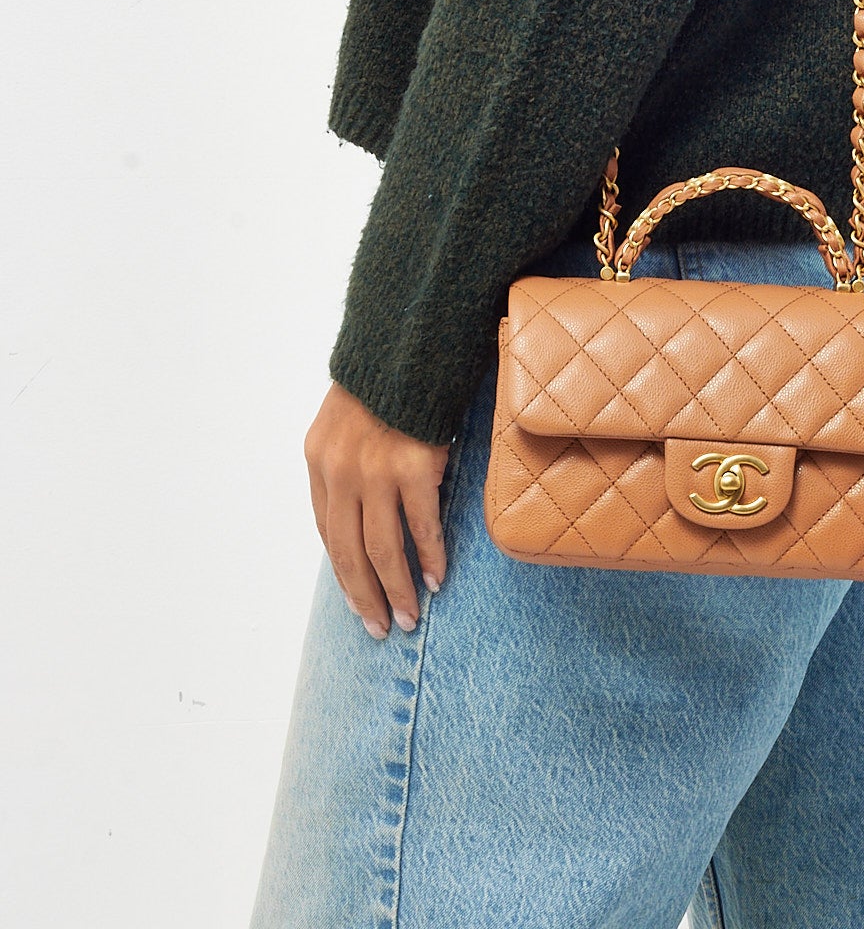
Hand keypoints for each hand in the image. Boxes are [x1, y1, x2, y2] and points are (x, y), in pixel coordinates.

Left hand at [304, 381, 449, 638]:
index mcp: (319, 461)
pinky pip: (421, 525)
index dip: (344, 572)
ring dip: (396, 589)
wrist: (409, 343)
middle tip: (380, 628)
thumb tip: (361, 511)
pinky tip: (436, 578)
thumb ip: (346, 463)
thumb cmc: (385, 382)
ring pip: (382, 549)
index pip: (327, 533)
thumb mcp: (345, 420)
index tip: (360, 599)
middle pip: (348, 553)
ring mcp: (376, 471)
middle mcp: (341, 472)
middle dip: (364, 596)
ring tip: (408, 617)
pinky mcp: (414, 466)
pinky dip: (429, 557)